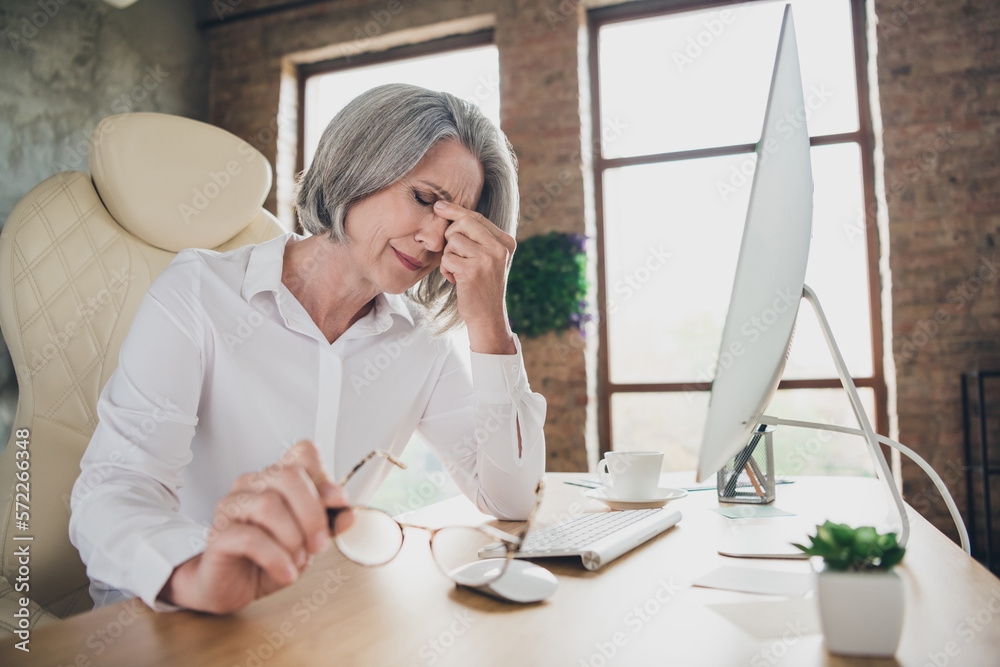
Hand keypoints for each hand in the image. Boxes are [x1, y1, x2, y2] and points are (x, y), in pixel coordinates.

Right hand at [158, 440, 351, 613]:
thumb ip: (329, 524)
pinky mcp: (219, 533)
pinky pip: (250, 538)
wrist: (235, 587)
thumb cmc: (269, 557)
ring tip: (298, 559)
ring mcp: (232, 506)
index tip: (337, 503)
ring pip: (269, 505)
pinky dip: (276, 557)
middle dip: (312, 513)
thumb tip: (348, 514)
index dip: (323, 475)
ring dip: (293, 538)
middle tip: (319, 543)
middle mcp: (253, 484)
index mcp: (277, 479)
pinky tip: (285, 571)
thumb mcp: (308, 541)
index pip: (302, 453)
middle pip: (288, 476)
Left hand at [435, 200, 516, 353]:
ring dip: (449, 256)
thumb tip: (443, 207)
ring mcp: (488, 258)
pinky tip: (456, 280)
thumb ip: (476, 236)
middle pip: (463, 223)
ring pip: (452, 240)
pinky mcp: (472, 270)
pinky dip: (446, 269)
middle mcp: (500, 247)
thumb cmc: (482, 286)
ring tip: (459, 270)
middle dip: (451, 236)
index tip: (439, 206)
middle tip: (455, 254)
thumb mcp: (487, 258)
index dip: (456, 211)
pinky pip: (447, 258)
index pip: (477, 217)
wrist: (488, 317)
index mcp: (506, 241)